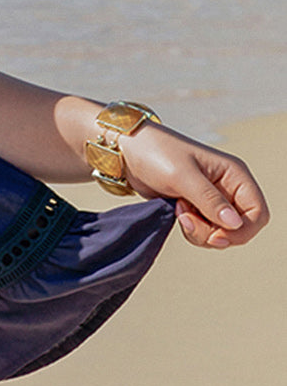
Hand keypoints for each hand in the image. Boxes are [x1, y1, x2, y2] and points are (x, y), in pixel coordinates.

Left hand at [120, 124, 269, 249]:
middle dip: (214, 232)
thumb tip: (234, 224)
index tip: (215, 235)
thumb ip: (209, 200)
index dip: (242, 230)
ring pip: (220, 232)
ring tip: (179, 210)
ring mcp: (211, 199)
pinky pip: (203, 230)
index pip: (257, 213)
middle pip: (239, 228)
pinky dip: (191, 229)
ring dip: (200, 231)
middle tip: (187, 219)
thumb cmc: (156, 152)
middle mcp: (228, 187)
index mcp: (234, 175)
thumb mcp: (183, 176)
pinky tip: (175, 210)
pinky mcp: (195, 207)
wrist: (127, 151)